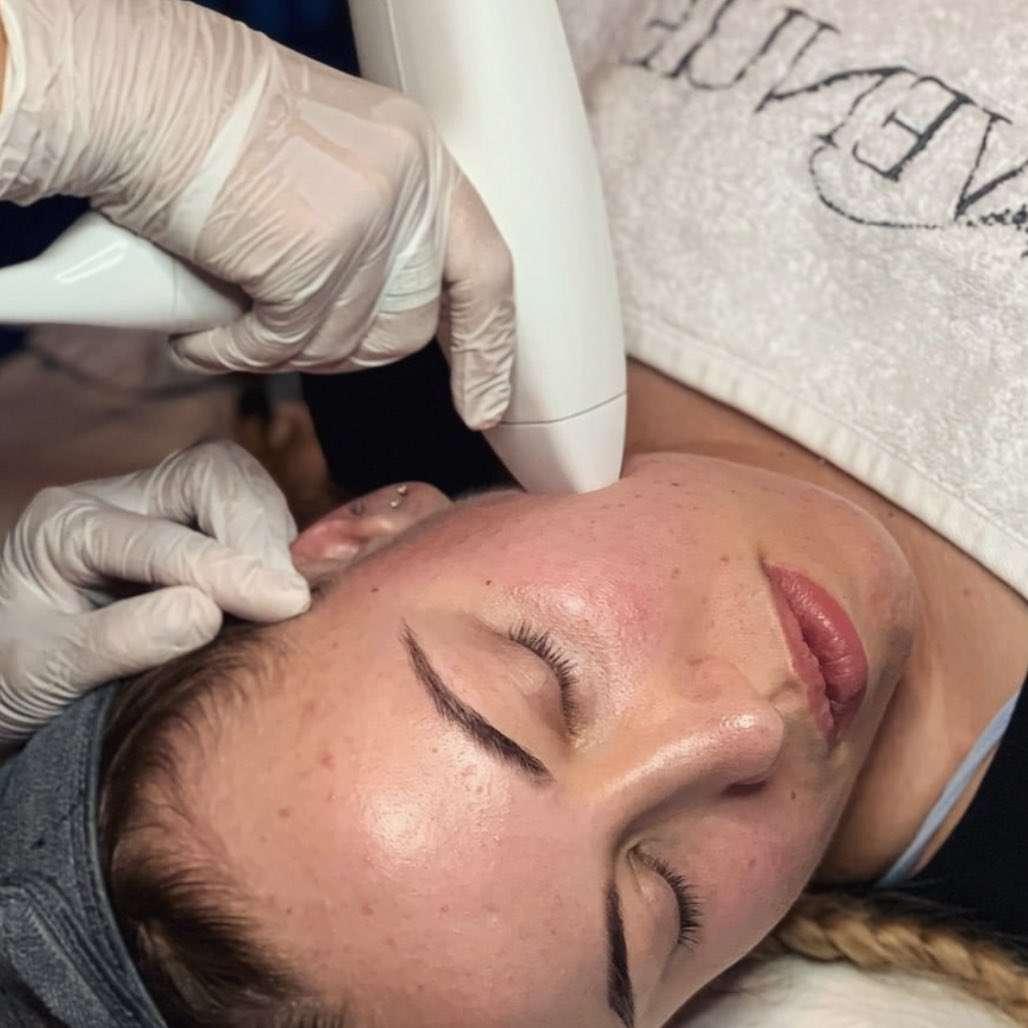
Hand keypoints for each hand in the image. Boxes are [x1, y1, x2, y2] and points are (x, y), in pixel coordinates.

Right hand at [0, 0, 514, 429]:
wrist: (130, 85)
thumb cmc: (199, 120)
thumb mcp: (320, 162)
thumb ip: (364, 227)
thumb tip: (364, 312)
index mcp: (418, 159)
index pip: (484, 272)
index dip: (486, 348)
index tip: (484, 407)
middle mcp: (408, 187)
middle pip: (407, 328)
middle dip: (342, 354)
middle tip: (275, 335)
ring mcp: (367, 223)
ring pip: (344, 347)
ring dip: (279, 354)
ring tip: (222, 324)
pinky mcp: (316, 257)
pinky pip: (286, 346)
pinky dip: (236, 352)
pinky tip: (199, 330)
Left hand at [0, 441, 309, 746]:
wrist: (4, 685)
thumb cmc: (11, 680)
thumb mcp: (40, 671)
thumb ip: (118, 641)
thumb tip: (206, 613)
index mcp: (65, 524)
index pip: (165, 536)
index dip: (229, 568)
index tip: (283, 604)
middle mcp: (116, 502)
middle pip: (210, 474)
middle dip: (257, 529)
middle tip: (290, 593)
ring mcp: (158, 511)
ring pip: (238, 485)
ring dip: (273, 534)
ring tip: (290, 593)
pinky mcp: (194, 532)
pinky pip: (250, 515)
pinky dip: (276, 546)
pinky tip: (279, 588)